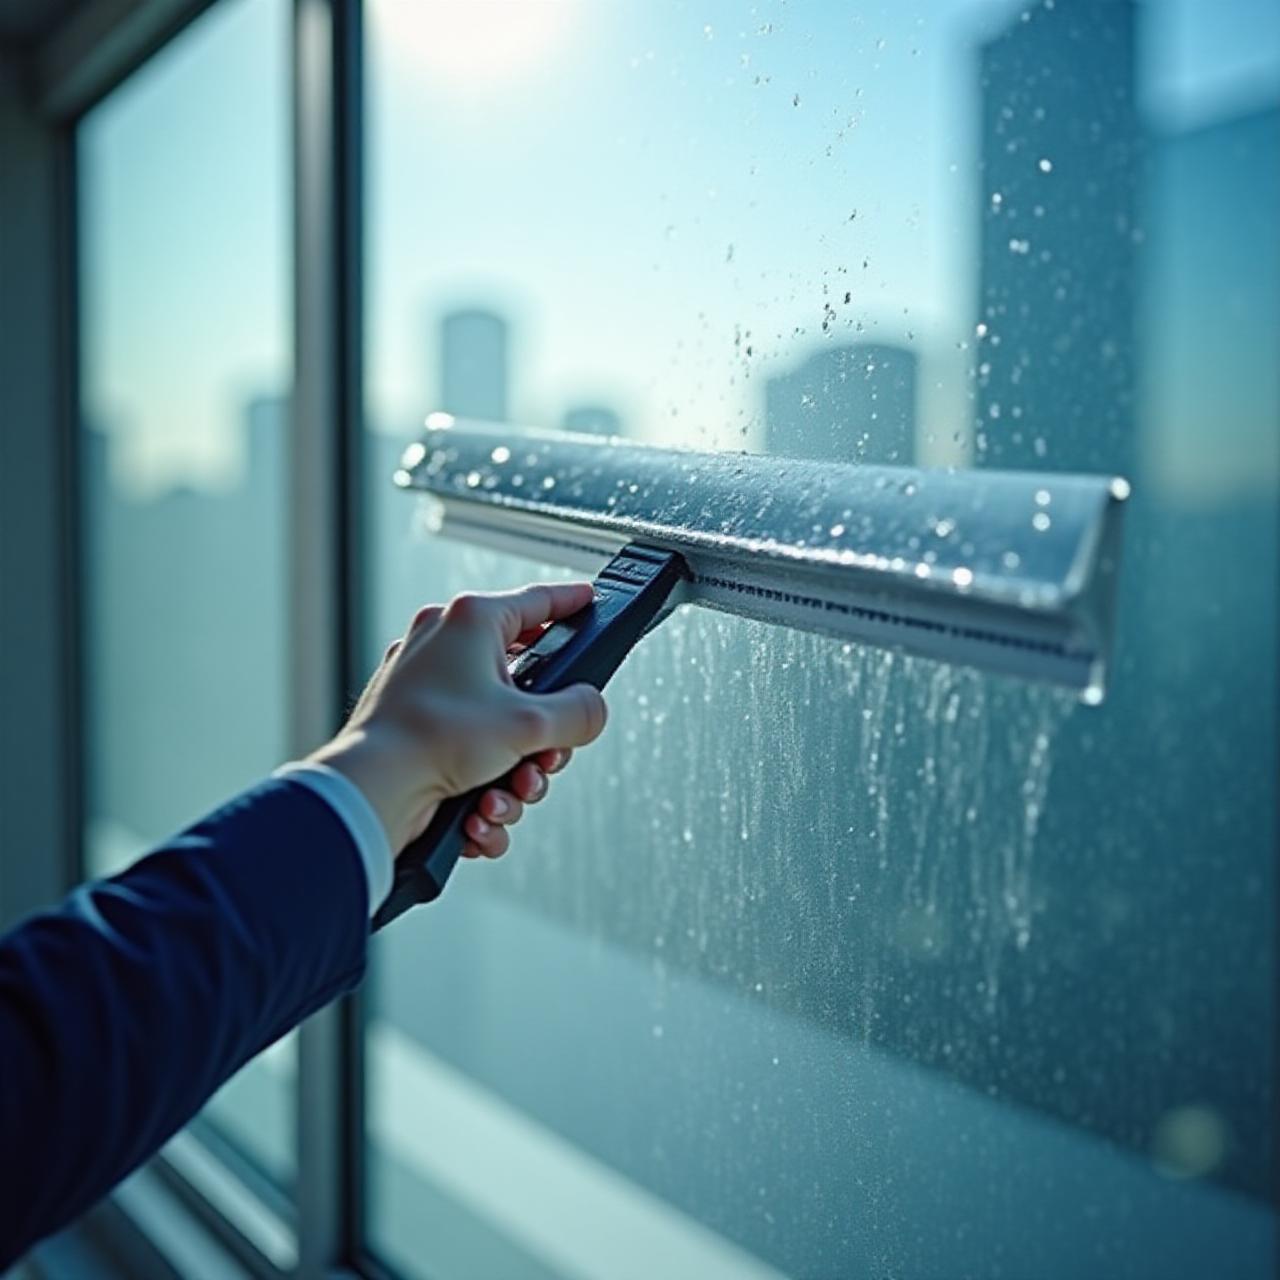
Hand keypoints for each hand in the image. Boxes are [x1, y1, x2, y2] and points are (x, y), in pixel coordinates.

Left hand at [309, 582, 607, 856]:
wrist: (370, 792)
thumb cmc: (430, 741)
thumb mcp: (530, 725)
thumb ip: (578, 712)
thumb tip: (590, 709)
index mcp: (469, 622)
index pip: (537, 601)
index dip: (571, 603)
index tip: (589, 601)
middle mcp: (443, 647)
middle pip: (526, 685)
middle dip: (542, 739)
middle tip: (545, 757)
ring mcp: (426, 688)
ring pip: (499, 730)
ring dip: (513, 773)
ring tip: (503, 796)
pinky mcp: (416, 729)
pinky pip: (470, 755)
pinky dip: (482, 790)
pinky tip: (478, 813)